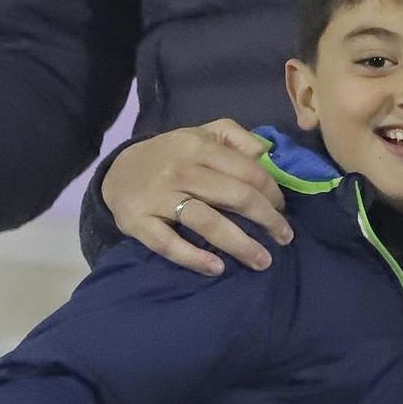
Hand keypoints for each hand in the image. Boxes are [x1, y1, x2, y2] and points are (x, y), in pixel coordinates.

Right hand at [101, 121, 292, 276]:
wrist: (118, 172)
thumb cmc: (172, 156)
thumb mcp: (201, 135)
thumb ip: (236, 138)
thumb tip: (270, 154)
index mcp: (199, 146)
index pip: (248, 171)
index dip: (272, 193)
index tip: (282, 209)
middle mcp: (181, 170)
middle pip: (236, 196)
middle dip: (268, 220)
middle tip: (284, 237)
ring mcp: (159, 198)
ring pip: (208, 222)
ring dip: (241, 245)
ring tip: (263, 261)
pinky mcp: (140, 223)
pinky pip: (169, 244)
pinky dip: (194, 258)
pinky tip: (217, 268)